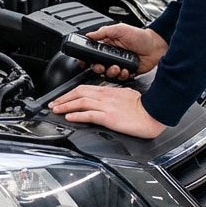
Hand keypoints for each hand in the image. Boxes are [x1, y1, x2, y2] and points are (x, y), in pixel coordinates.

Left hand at [49, 84, 165, 138]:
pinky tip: (70, 117)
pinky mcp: (108, 117)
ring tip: (56, 110)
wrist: (152, 113)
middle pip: (78, 93)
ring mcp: (106, 106)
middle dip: (63, 98)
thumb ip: (112, 96)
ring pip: (80, 102)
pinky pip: (89, 114)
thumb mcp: (125, 95)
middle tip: (53, 104)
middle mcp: (105, 96)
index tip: (61, 98)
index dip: (69, 93)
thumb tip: (104, 100)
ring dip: (66, 106)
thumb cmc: (142, 106)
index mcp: (108, 91)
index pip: (83, 88)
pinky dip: (77, 115)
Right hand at [83, 25, 166, 79]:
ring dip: (112, 72)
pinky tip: (127, 69)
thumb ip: (103, 32)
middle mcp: (113, 56)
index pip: (94, 54)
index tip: (88, 61)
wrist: (156, 47)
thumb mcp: (120, 29)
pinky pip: (121, 78)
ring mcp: (120, 65)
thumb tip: (89, 35)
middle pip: (99, 66)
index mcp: (108, 45)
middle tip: (102, 66)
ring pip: (109, 74)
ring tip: (117, 67)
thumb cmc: (140, 36)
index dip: (89, 59)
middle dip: (99, 68)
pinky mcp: (128, 72)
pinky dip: (123, 75)